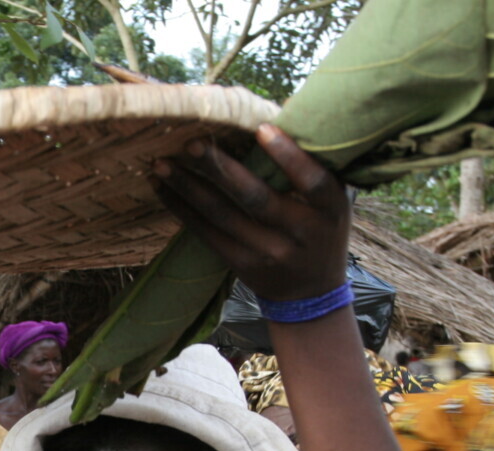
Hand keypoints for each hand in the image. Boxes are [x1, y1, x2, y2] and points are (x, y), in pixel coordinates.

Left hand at [151, 124, 349, 301]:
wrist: (311, 293)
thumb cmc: (320, 229)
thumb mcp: (331, 202)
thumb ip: (313, 168)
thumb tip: (279, 114)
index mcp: (330, 210)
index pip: (313, 181)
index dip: (288, 156)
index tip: (261, 129)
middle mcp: (300, 232)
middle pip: (256, 198)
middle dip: (220, 169)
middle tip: (192, 143)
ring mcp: (269, 252)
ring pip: (223, 216)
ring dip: (189, 188)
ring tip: (162, 164)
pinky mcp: (242, 264)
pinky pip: (207, 234)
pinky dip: (183, 211)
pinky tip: (163, 189)